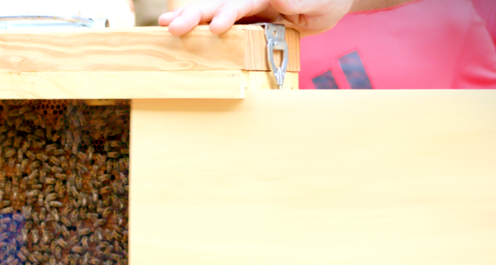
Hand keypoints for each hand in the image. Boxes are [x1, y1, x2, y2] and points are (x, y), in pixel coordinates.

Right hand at [159, 0, 355, 35]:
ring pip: (213, 14)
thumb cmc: (326, 0)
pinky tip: (177, 31)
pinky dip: (199, 29)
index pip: (242, 3)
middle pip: (218, 5)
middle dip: (196, 16)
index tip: (217, 28)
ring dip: (190, 21)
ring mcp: (246, 12)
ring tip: (166, 27)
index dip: (228, 14)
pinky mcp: (246, 24)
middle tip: (173, 27)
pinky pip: (219, 26)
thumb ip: (298, 0)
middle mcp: (252, 0)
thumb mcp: (319, 2)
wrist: (329, 4)